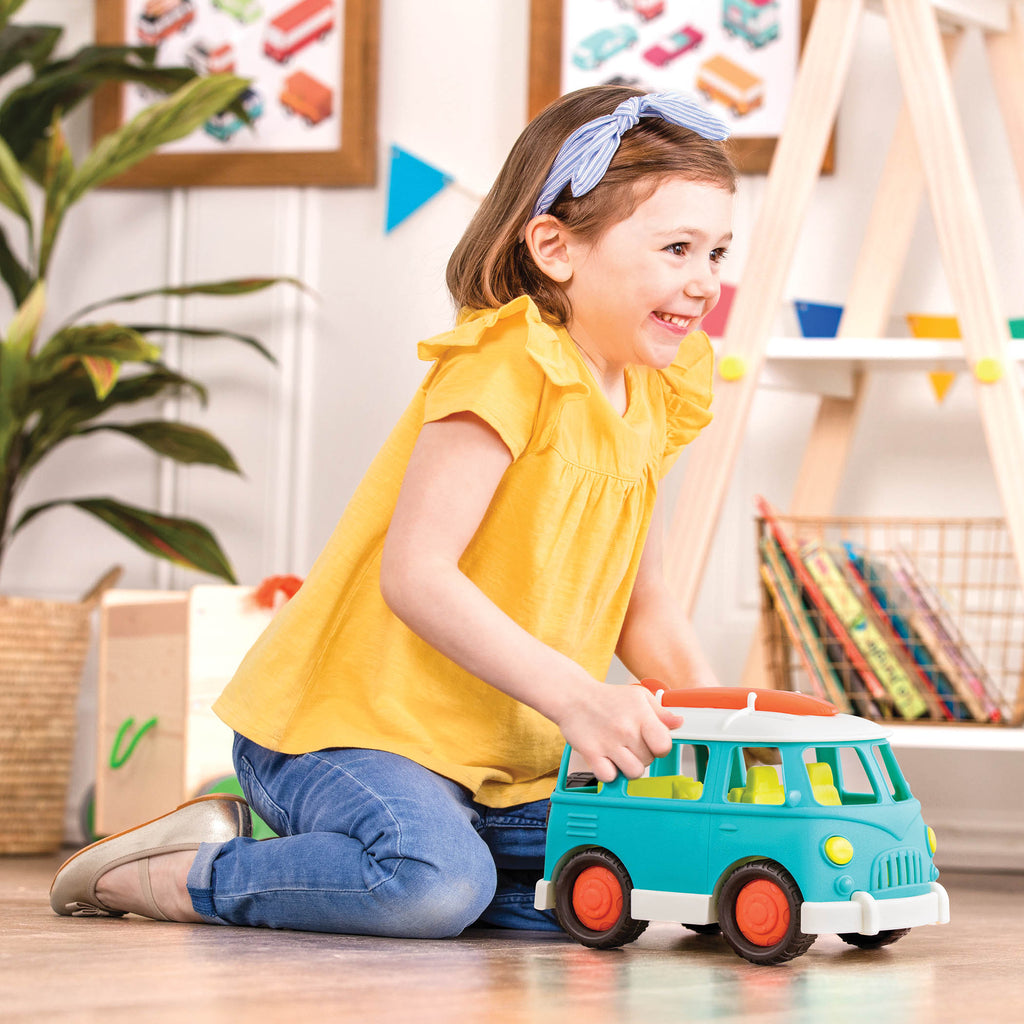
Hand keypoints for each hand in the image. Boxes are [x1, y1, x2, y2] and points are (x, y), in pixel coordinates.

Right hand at [554, 681, 683, 783]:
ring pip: (633, 773)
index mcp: (641, 715)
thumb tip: (679, 723)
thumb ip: (660, 712)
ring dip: (628, 767)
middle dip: (642, 755)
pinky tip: (606, 760)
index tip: (652, 743)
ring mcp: (608, 743)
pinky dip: (609, 773)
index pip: (664, 745)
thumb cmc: (606, 697)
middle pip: (648, 761)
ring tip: (620, 754)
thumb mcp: (638, 696)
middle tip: (629, 744)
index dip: (660, 747)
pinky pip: (609, 777)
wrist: (573, 696)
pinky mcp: (592, 753)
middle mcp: (626, 729)